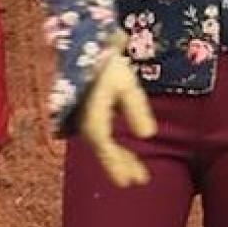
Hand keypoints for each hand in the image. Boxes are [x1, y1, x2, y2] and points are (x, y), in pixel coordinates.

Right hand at [78, 46, 156, 187]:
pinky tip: (121, 151)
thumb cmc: (105, 63)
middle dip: (120, 165)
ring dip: (116, 158)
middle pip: (103, 150)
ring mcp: (80, 118)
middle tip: (139, 180)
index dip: (118, 166)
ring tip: (135, 169)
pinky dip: (110, 146)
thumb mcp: (126, 84)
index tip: (134, 182)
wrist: (80, 44)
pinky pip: (97, 136)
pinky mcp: (81, 113)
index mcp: (91, 117)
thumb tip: (148, 136)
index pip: (106, 149)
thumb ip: (136, 109)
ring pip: (100, 145)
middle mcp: (82, 122)